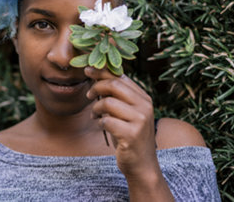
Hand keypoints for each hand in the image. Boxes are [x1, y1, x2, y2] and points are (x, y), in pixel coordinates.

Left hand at [84, 66, 158, 181]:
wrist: (142, 164)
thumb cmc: (129, 135)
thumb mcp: (126, 112)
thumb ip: (117, 96)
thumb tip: (98, 77)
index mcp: (144, 98)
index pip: (121, 77)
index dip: (102, 71)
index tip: (88, 69)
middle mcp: (145, 106)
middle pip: (114, 85)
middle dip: (96, 87)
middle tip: (89, 94)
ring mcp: (140, 120)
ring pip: (108, 102)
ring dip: (96, 108)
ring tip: (95, 115)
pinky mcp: (132, 134)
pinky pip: (107, 121)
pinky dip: (99, 122)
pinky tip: (100, 125)